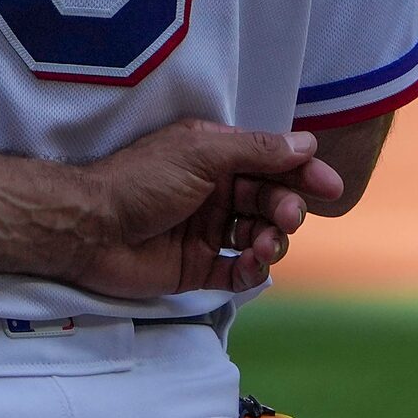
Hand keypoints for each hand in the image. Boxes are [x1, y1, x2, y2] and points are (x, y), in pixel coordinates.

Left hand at [67, 121, 345, 299]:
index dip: (301, 173)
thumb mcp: (199, 153)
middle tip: (285, 217)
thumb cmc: (140, 181)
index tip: (328, 187)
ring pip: (260, 237)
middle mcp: (212, 192)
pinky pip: (239, 273)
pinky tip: (252, 266)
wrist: (89, 227)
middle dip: (286, 208)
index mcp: (212, 157)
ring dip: (272, 241)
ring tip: (262, 245)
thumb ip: (254, 150)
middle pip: (269, 200)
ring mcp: (205, 232)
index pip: (269, 163)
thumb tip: (306, 143)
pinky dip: (253, 271)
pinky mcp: (197, 268)